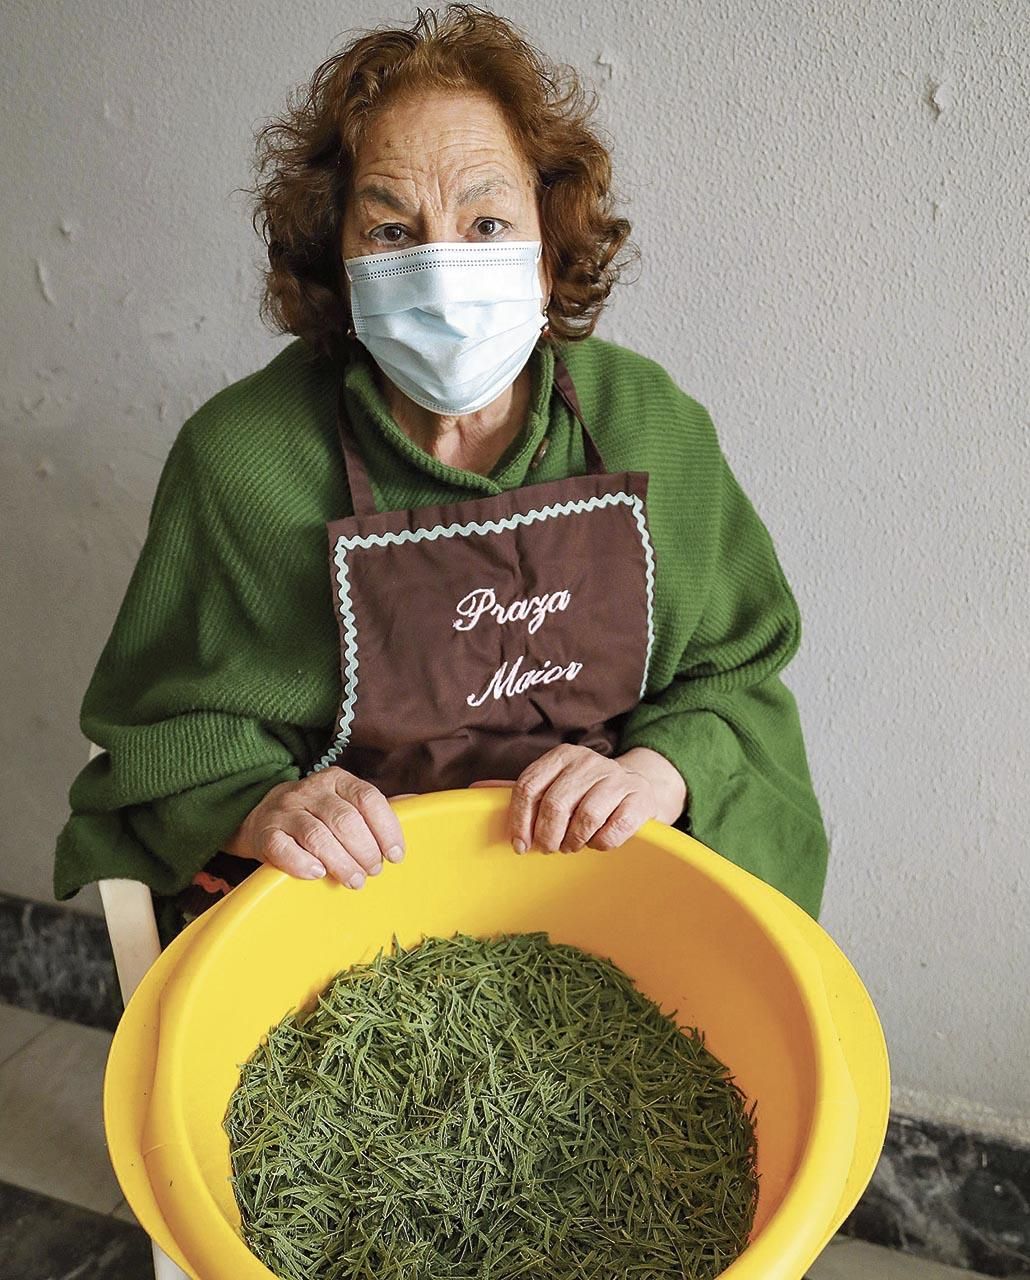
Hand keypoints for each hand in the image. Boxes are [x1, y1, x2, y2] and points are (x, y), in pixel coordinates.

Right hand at [222, 767, 405, 888]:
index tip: (396, 856)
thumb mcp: (345, 803)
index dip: (386, 828)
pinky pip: (283, 848)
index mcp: (337, 779)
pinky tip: (317, 875)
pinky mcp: (263, 833)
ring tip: (354, 880)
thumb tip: (417, 803)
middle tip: (372, 872)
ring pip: (318, 836)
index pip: (368, 798)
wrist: (261, 817)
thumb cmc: (316, 815)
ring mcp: (284, 810)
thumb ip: (376, 808)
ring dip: (341, 863)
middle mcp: (310, 789)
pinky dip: (302, 864)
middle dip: (365, 851)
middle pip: (345, 820)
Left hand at [473, 744, 686, 854]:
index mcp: (562, 756)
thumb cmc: (586, 790)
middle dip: (547, 835)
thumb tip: (474, 790)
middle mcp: (589, 761)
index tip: (519, 845)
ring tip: (572, 845)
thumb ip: (521, 789)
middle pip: (555, 803)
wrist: (639, 786)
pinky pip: (614, 829)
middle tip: (549, 849)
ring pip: (586, 817)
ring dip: (575, 840)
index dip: (520, 820)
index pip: (529, 786)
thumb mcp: (554, 783)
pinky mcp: (640, 798)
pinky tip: (597, 842)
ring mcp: (617, 778)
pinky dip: (601, 843)